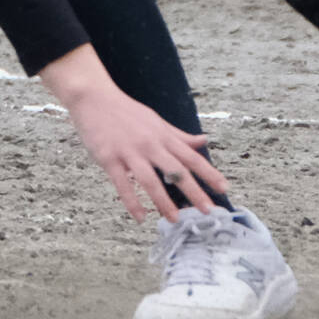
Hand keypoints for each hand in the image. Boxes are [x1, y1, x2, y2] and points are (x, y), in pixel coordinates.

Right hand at [42, 45, 228, 219]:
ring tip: (175, 219)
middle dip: (194, 191)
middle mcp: (151, 144)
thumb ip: (180, 135)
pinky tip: (141, 217)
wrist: (94, 98)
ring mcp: (130, 152)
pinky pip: (123, 185)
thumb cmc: (127, 112)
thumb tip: (204, 140)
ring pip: (151, 181)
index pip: (192, 157)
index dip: (209, 173)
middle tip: (208, 210)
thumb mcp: (157, 121)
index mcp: (163, 136)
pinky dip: (133, 203)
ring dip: (164, 202)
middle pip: (176, 171)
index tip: (224, 188)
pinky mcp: (109, 159)